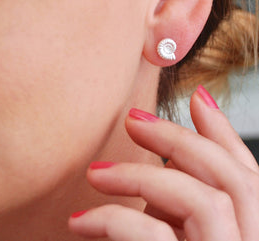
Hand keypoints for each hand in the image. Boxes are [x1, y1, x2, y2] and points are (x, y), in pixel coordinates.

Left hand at [69, 85, 258, 240]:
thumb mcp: (180, 231)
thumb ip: (183, 200)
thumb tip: (171, 154)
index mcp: (250, 233)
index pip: (247, 174)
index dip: (224, 133)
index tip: (195, 98)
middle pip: (229, 178)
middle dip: (179, 139)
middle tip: (132, 119)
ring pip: (202, 201)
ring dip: (142, 176)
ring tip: (96, 173)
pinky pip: (155, 236)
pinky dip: (116, 219)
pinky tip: (82, 220)